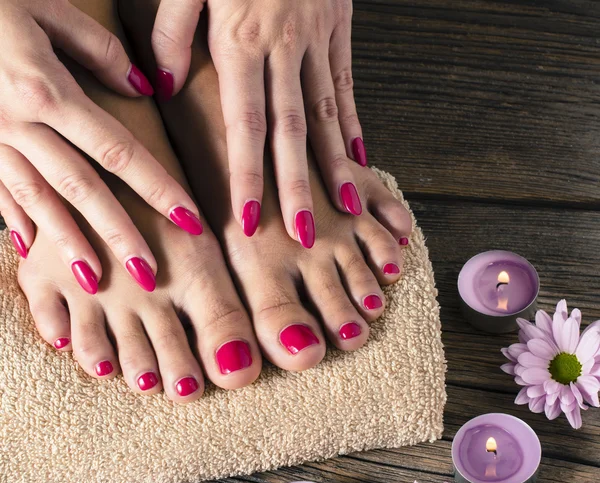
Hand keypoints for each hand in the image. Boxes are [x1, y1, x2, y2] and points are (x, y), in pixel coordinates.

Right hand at [0, 0, 203, 292]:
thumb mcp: (43, 8)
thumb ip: (96, 49)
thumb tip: (141, 88)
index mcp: (46, 89)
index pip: (118, 150)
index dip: (157, 188)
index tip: (189, 220)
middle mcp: (20, 123)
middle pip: (81, 188)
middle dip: (117, 236)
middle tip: (148, 276)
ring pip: (38, 201)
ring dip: (68, 245)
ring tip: (95, 283)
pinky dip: (17, 223)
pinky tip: (35, 254)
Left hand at [151, 0, 365, 245]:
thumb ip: (171, 30)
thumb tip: (160, 83)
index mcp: (241, 39)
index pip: (245, 124)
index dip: (247, 175)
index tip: (247, 218)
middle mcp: (284, 48)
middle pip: (292, 131)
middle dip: (297, 187)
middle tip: (304, 233)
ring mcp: (318, 40)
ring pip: (328, 114)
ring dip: (335, 166)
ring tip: (344, 207)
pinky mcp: (339, 29)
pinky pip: (347, 85)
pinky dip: (354, 125)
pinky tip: (360, 158)